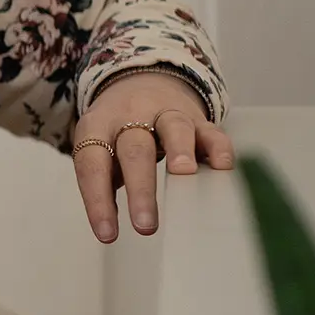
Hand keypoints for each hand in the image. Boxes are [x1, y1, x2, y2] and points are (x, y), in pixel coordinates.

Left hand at [73, 70, 235, 242]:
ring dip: (179, 151)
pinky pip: (211, 130)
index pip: (93, 163)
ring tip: (183, 174)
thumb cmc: (117, 129)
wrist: (140, 80)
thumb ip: (105, 178)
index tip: (107, 234)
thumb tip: (110, 224)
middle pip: (134, 150)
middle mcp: (132, 116)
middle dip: (140, 189)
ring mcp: (167, 114)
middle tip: (146, 225)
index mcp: (98, 126)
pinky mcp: (198, 119)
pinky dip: (218, 147)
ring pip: (173, 129)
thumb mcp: (100, 145)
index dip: (98, 200)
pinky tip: (221, 166)